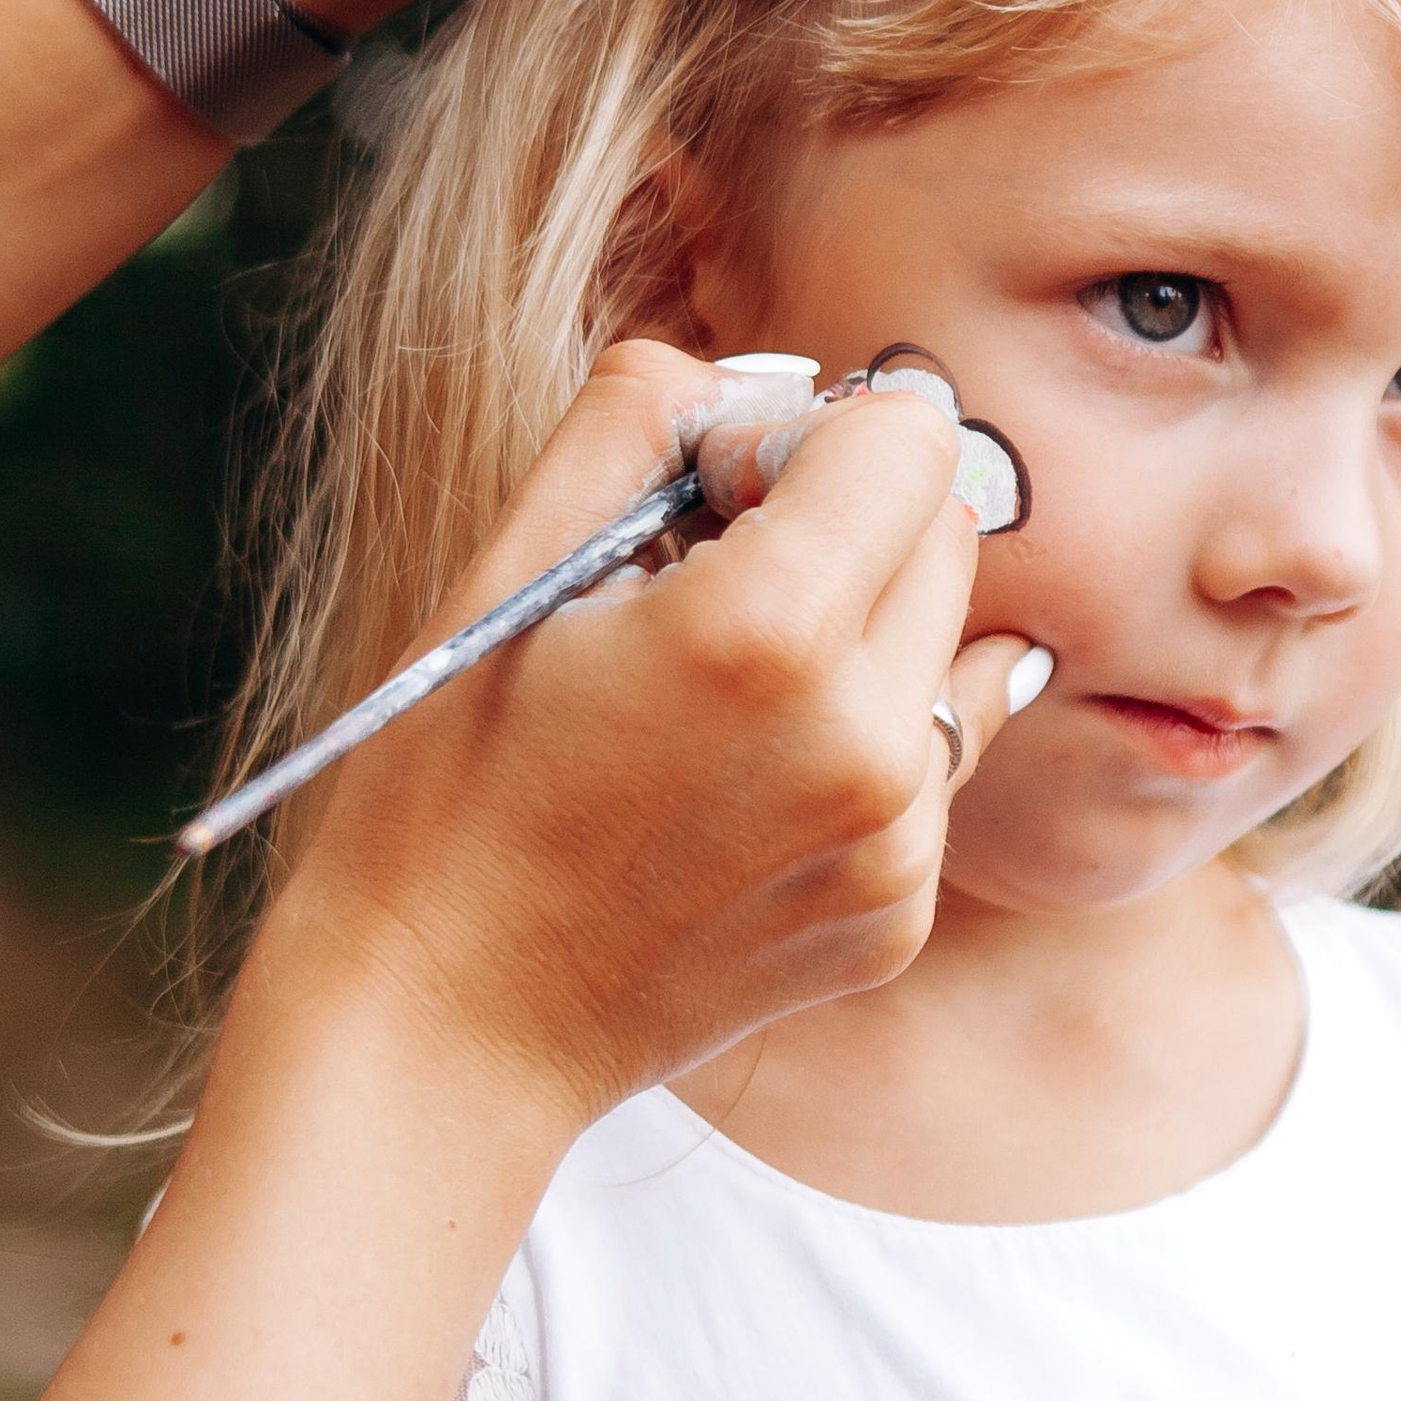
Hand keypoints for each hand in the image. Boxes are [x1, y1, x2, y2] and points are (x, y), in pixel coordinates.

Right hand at [267, 339, 1036, 1128]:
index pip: (910, 438)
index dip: (813, 437)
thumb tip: (749, 378)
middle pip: (947, 536)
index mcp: (769, 631)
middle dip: (853, 527)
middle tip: (714, 581)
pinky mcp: (901, 915)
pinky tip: (738, 794)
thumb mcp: (510, 566)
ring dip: (865, 640)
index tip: (720, 492)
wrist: (448, 1022)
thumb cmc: (447, 788)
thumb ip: (639, 418)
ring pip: (952, 653)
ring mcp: (897, 842)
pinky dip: (859, 752)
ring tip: (725, 699)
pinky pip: (929, 770)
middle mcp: (865, 739)